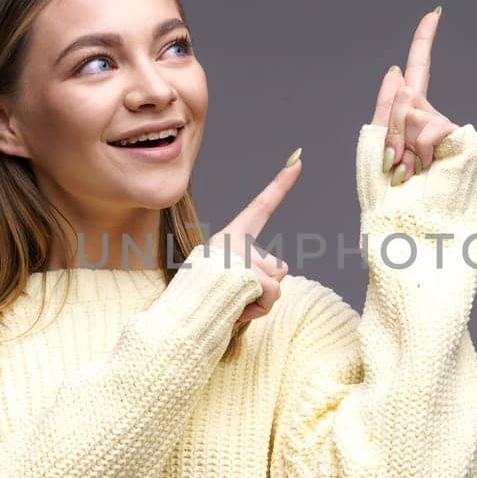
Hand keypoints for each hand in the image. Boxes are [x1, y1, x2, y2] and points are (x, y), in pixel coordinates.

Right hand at [205, 148, 301, 324]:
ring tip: (234, 304)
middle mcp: (235, 241)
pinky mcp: (246, 274)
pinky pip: (272, 295)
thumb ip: (253, 272)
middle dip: (266, 289)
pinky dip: (259, 309)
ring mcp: (240, 256)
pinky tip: (237, 310)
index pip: (260, 206)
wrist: (177, 318)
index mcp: (229, 237)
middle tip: (237, 297)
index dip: (281, 184)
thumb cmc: (202, 302)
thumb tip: (279, 275)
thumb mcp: (227, 280)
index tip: (299, 159)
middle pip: (278, 267)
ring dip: (262, 301)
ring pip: (278, 283)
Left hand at [373, 6, 459, 184]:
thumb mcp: (375, 147)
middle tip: (394, 165)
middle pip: (404, 95)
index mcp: (410, 121)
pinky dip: (420, 148)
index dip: (424, 42)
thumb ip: (385, 108)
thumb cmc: (386, 199)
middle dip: (390, 128)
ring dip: (402, 143)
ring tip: (409, 172)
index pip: (417, 72)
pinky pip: (430, 125)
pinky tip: (426, 169)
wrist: (406, 226)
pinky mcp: (462, 139)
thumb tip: (395, 72)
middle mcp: (432, 121)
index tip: (434, 13)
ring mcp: (448, 130)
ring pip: (413, 110)